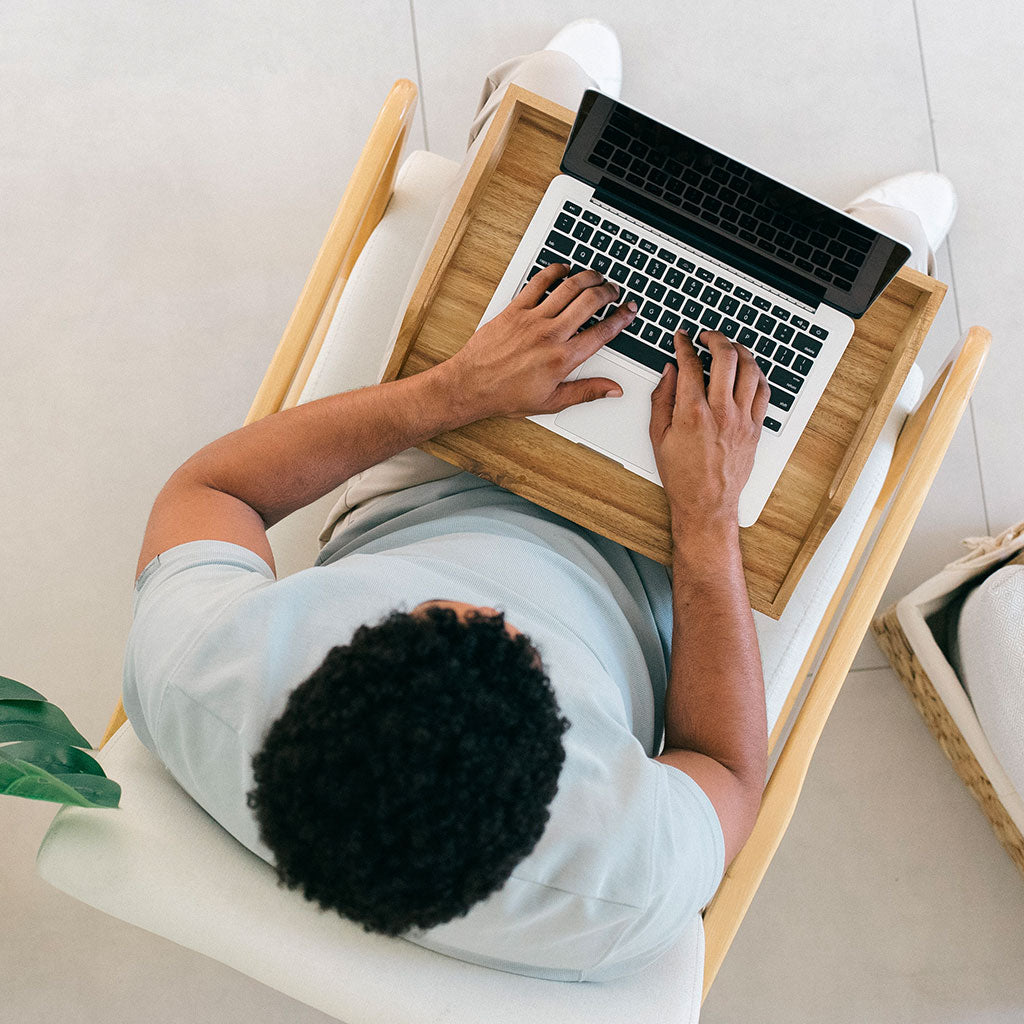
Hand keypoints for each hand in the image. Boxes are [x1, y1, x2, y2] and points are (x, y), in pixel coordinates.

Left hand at [442, 263, 637, 419]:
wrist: (471, 385)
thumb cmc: (506, 395)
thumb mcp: (551, 401)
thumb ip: (586, 391)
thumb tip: (612, 390)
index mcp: (563, 359)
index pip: (602, 332)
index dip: (621, 319)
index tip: (629, 311)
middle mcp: (550, 335)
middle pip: (590, 302)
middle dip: (608, 292)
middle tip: (614, 290)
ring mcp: (532, 319)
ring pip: (568, 288)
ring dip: (587, 278)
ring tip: (596, 276)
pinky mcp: (514, 310)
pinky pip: (538, 282)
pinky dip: (554, 272)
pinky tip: (563, 269)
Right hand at [649, 330, 769, 534]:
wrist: (707, 503)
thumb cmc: (682, 476)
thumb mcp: (659, 436)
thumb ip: (662, 399)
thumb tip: (669, 373)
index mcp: (692, 413)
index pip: (690, 364)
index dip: (684, 344)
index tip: (682, 338)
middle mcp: (721, 412)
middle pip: (726, 358)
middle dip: (715, 338)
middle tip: (707, 336)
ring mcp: (742, 420)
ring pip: (750, 370)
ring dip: (740, 351)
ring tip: (730, 347)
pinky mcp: (755, 428)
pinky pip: (764, 391)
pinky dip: (757, 374)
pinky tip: (749, 370)